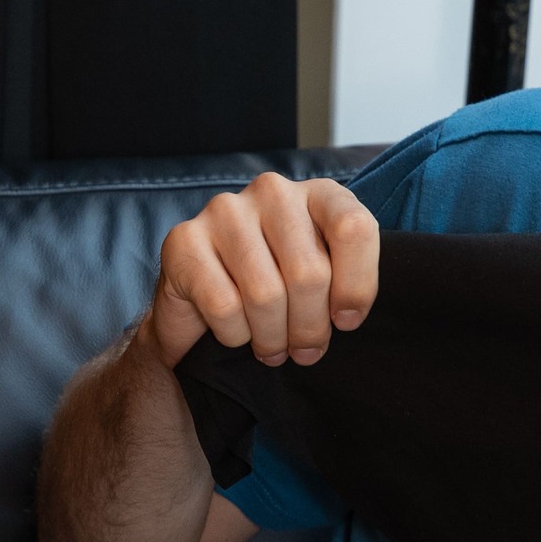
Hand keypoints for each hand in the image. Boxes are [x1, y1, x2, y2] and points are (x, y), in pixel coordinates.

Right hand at [142, 173, 379, 367]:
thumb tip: (346, 317)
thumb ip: (345, 285)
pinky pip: (224, 306)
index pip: (353, 228)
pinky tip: (236, 332)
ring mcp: (225, 211)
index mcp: (317, 194)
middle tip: (303, 350)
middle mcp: (272, 191)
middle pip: (309, 273)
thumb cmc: (275, 289)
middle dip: (309, 328)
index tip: (345, 321)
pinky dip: (235, 335)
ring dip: (273, 338)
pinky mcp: (184, 239)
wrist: (200, 302)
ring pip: (266, 295)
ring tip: (272, 348)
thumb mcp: (324, 281)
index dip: (356, 286)